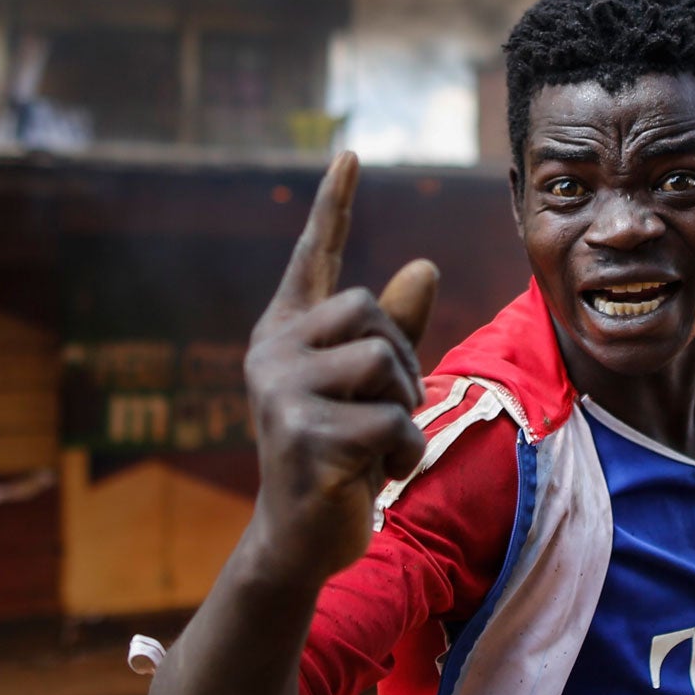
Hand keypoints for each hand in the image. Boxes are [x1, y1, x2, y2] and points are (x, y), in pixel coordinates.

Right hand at [244, 151, 439, 584]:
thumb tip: (422, 266)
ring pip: (382, 362)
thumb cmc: (339, 458)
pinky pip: (391, 422)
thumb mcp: (372, 389)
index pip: (312, 256)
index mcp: (286, 333)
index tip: (351, 154)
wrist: (301, 540)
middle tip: (386, 412)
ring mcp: (280, 392)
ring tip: (378, 447)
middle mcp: (272, 352)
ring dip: (404, 409)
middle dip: (400, 361)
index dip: (332, 205)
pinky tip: (377, 478)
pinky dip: (404, 453)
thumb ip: (394, 331)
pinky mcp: (302, 435)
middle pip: (368, 309)